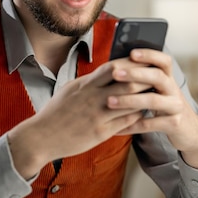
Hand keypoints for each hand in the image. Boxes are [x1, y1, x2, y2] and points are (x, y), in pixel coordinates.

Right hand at [6, 57, 153, 178]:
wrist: (41, 137)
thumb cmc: (56, 112)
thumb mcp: (70, 90)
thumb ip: (90, 81)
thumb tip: (108, 72)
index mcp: (85, 84)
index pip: (113, 67)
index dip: (130, 62)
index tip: (142, 59)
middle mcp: (93, 97)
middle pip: (126, 82)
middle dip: (144, 78)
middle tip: (156, 77)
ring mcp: (97, 115)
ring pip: (130, 103)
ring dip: (144, 98)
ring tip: (154, 95)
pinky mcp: (100, 132)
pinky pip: (125, 122)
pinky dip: (136, 116)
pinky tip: (142, 114)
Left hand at [107, 49, 197, 170]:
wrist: (189, 130)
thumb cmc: (165, 106)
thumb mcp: (160, 90)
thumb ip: (145, 79)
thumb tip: (118, 65)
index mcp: (169, 78)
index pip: (164, 61)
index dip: (149, 55)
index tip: (131, 53)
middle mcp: (174, 90)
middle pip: (157, 76)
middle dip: (135, 74)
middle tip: (115, 73)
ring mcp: (175, 107)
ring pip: (153, 101)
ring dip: (130, 100)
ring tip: (110, 101)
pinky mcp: (174, 124)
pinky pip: (150, 124)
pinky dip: (132, 126)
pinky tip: (116, 128)